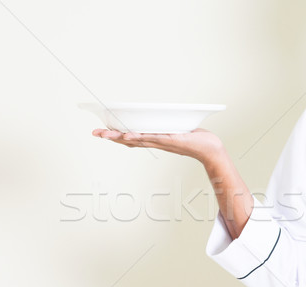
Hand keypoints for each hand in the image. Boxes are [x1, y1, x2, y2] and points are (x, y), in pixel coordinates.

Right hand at [92, 128, 224, 164]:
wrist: (210, 149)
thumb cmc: (195, 140)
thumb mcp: (176, 130)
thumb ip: (167, 127)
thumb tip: (161, 118)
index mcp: (154, 139)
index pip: (131, 139)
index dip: (115, 136)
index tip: (101, 132)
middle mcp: (155, 142)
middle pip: (128, 140)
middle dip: (111, 137)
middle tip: (95, 133)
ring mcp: (161, 142)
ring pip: (137, 139)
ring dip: (120, 137)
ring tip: (106, 134)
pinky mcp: (170, 139)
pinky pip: (152, 137)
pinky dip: (140, 136)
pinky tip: (129, 135)